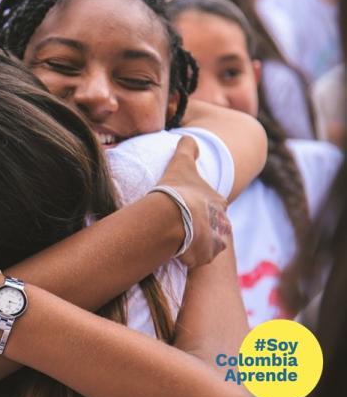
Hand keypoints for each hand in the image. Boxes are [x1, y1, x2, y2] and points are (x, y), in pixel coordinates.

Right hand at [157, 137, 231, 267]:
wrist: (174, 216)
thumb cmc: (177, 189)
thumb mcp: (181, 162)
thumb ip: (187, 148)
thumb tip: (188, 136)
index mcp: (219, 202)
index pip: (214, 205)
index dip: (200, 206)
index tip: (187, 207)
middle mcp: (222, 223)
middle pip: (214, 227)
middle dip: (203, 227)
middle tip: (183, 226)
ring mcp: (215, 243)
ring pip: (209, 245)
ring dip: (198, 244)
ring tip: (179, 241)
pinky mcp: (204, 258)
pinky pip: (198, 259)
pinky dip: (189, 257)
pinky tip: (176, 252)